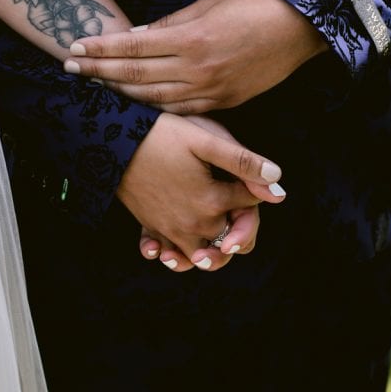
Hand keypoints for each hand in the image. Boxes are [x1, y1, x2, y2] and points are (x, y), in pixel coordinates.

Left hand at [64, 0, 327, 112]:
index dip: (100, 50)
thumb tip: (135, 37)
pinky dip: (151, 107)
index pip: (131, 48)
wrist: (296, 31)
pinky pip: (176, 110)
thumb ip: (168, 25)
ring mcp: (207, 90)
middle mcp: (194, 69)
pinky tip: (132, 103)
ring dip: (118, 94)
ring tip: (94, 86)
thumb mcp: (205, 6)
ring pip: (151, 99)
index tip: (75, 48)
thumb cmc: (250, 9)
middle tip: (69, 69)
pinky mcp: (220, 103)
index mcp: (189, 39)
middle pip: (133, 77)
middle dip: (97, 73)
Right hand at [118, 113, 285, 271]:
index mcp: (212, 203)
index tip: (249, 178)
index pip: (251, 207)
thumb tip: (278, 183)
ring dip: (209, 251)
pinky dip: (168, 253)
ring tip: (213, 242)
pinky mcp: (149, 226)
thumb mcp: (206, 140)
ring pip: (199, 256)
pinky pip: (163, 252)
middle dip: (239, 230)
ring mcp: (169, 229)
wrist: (112, 140)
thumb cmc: (161, 134)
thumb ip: (243, 162)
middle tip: (238, 214)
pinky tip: (169, 248)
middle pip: (229, 242)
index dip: (257, 193)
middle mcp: (193, 223)